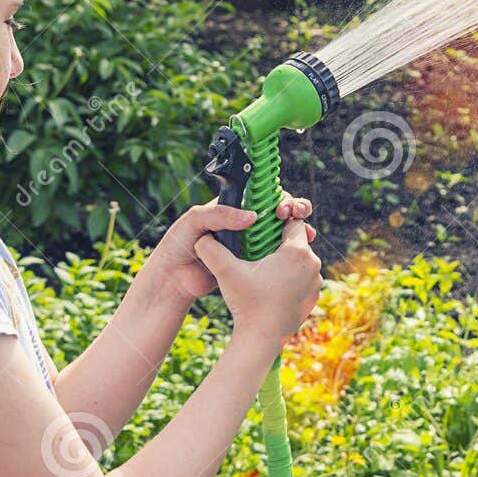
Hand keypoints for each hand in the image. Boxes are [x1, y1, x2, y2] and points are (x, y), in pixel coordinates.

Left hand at [144, 194, 316, 305]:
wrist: (172, 281)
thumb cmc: (178, 244)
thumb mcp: (195, 220)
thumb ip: (221, 214)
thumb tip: (252, 217)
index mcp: (231, 208)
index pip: (259, 195)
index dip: (276, 195)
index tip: (283, 203)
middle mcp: (242, 224)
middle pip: (274, 213)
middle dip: (292, 209)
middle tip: (296, 213)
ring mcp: (247, 245)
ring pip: (278, 234)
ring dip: (296, 231)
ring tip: (305, 232)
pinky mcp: (249, 265)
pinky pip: (272, 257)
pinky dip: (287, 254)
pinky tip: (300, 252)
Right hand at [194, 218, 322, 344]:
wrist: (261, 339)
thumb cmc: (246, 302)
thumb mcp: (226, 272)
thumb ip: (212, 249)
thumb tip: (200, 237)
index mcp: (297, 252)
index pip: (293, 223)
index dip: (278, 222)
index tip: (263, 229)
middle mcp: (313, 264)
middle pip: (297, 242)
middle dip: (279, 243)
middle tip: (259, 249)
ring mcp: (316, 282)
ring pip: (301, 261)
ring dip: (286, 261)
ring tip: (265, 268)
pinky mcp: (313, 297)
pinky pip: (303, 279)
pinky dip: (291, 279)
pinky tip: (272, 285)